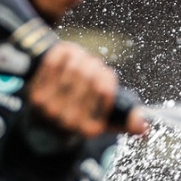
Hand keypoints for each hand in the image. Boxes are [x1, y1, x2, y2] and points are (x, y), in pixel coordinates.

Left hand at [28, 42, 147, 137]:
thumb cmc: (81, 122)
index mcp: (90, 129)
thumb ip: (125, 123)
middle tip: (95, 62)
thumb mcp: (105, 126)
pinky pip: (51, 64)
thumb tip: (145, 126)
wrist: (45, 130)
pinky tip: (68, 50)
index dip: (108, 77)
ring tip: (83, 56)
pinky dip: (62, 53)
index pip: (105, 92)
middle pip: (88, 77)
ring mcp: (50, 107)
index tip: (108, 74)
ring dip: (80, 56)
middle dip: (95, 65)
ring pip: (71, 68)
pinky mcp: (34, 95)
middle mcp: (69, 120)